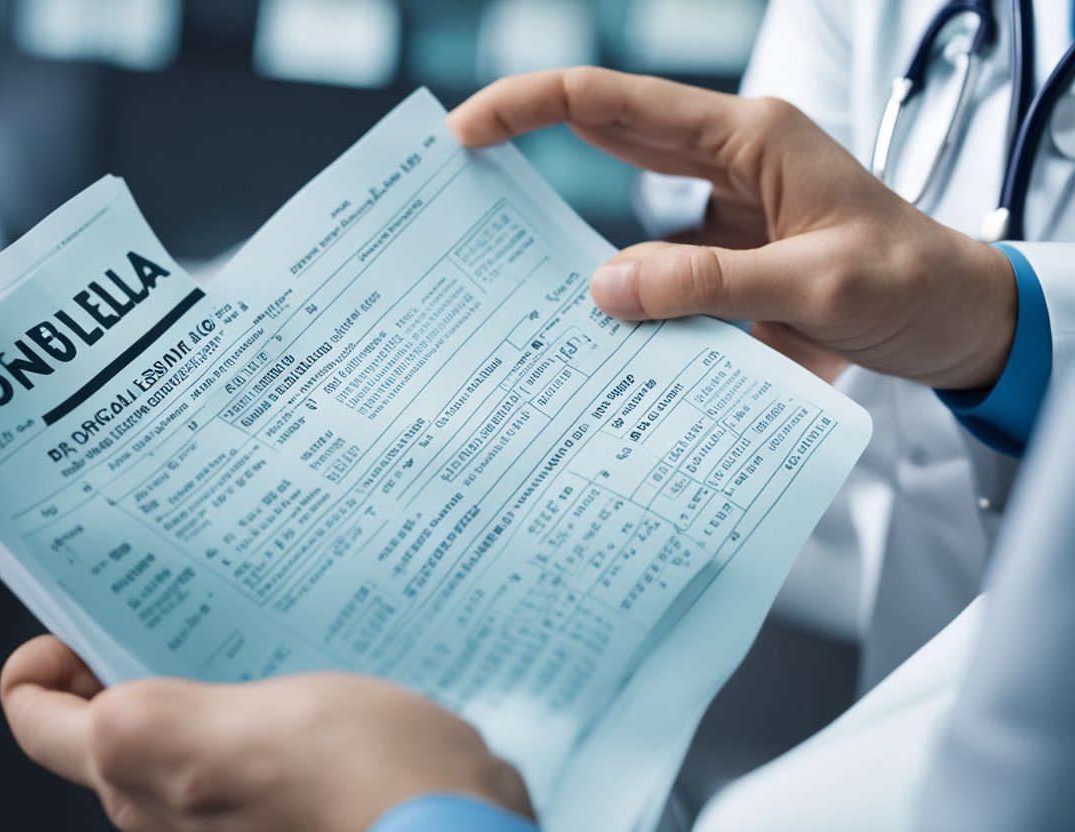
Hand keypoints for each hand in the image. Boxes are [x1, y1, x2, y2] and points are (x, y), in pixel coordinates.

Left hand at [0, 635, 532, 831]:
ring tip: (242, 634)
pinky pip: (230, 752)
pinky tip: (291, 676)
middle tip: (175, 606)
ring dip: (193, 685)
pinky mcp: (269, 809)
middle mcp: (163, 810)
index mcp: (139, 771)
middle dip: (126, 664)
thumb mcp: (232, 731)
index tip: (82, 621)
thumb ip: (155, 724)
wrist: (449, 828)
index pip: (36, 719)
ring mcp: (218, 816)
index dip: (43, 663)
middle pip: (103, 725)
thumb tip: (97, 711)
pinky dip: (242, 712)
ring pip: (171, 737)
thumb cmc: (361, 778)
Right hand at [448, 67, 1016, 391]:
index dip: (531, 107)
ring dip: (569, 239)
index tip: (466, 133)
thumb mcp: (817, 284)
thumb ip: (710, 285)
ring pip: (622, 211)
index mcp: (748, 139)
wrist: (963, 323)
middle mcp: (727, 165)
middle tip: (456, 190)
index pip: (616, 104)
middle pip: (605, 139)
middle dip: (525, 152)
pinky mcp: (726, 263)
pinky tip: (587, 333)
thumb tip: (603, 288)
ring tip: (507, 276)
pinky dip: (619, 297)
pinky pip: (653, 270)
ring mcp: (723, 216)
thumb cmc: (911, 285)